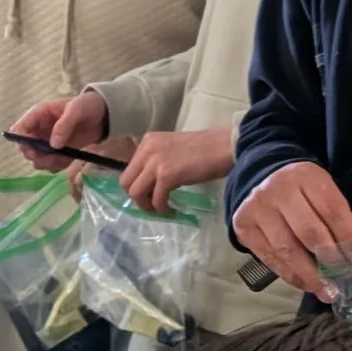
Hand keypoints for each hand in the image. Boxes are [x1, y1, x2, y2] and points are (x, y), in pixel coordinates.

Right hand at [6, 91, 109, 171]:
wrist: (103, 115)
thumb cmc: (87, 105)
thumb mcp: (77, 109)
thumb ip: (64, 125)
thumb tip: (53, 144)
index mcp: (38, 115)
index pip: (19, 129)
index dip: (21, 141)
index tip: (33, 150)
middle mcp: (39, 130)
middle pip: (25, 148)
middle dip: (36, 155)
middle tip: (52, 157)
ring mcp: (47, 143)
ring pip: (36, 159)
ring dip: (48, 162)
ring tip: (65, 156)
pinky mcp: (57, 153)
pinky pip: (50, 164)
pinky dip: (58, 165)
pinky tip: (69, 158)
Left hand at [120, 125, 234, 212]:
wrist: (225, 146)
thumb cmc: (205, 149)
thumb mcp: (172, 150)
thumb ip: (157, 161)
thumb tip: (148, 183)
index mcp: (147, 141)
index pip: (128, 169)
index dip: (136, 186)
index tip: (148, 195)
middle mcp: (147, 149)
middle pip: (126, 182)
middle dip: (137, 198)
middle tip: (153, 205)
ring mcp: (155, 162)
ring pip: (135, 193)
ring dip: (147, 206)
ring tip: (162, 208)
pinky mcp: (167, 175)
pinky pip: (156, 199)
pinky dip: (163, 209)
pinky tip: (173, 209)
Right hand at [230, 161, 351, 302]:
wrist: (261, 176)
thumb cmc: (302, 189)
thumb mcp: (326, 193)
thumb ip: (349, 219)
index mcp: (306, 177)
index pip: (331, 210)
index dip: (348, 236)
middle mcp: (278, 191)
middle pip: (309, 231)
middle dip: (330, 257)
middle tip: (344, 274)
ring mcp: (257, 209)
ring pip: (287, 249)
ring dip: (310, 275)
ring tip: (327, 291)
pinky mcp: (243, 227)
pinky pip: (270, 258)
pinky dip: (291, 275)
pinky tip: (307, 284)